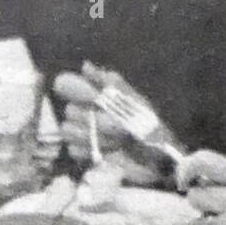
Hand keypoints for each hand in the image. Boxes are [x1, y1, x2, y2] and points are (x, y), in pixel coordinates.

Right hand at [53, 61, 166, 184]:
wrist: (158, 159)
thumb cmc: (149, 127)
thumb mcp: (134, 101)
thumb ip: (110, 83)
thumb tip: (85, 65)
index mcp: (97, 96)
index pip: (67, 85)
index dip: (74, 90)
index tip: (91, 99)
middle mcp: (86, 112)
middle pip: (70, 111)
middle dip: (94, 120)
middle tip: (117, 127)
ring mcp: (83, 134)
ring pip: (67, 130)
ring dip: (93, 136)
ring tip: (116, 141)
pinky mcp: (84, 154)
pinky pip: (73, 149)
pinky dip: (90, 151)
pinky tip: (106, 152)